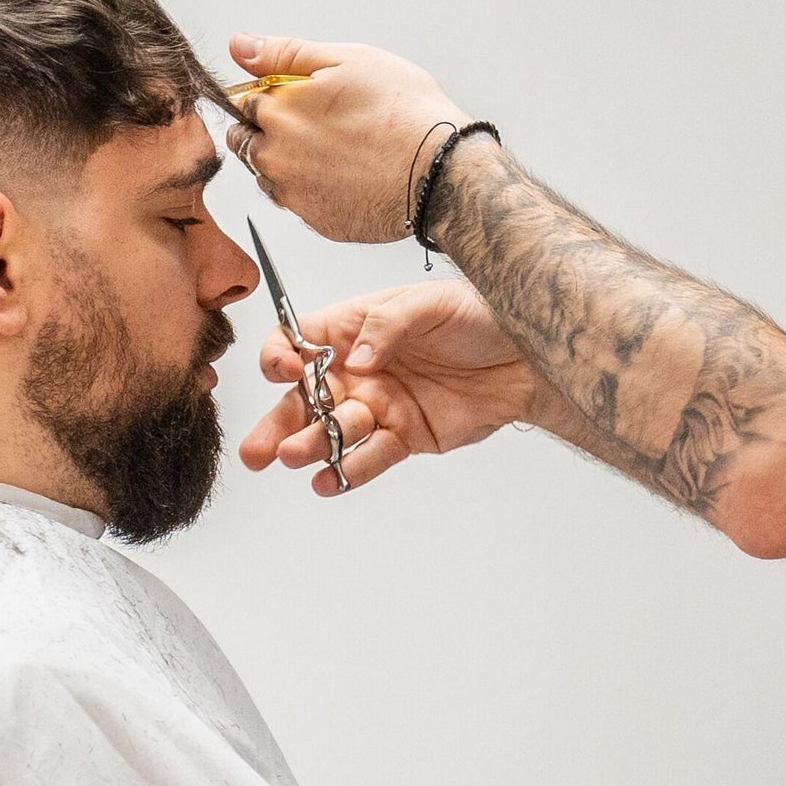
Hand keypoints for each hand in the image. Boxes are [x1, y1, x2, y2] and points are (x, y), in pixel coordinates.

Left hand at [222, 34, 466, 243]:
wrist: (447, 175)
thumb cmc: (409, 116)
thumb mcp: (351, 61)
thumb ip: (286, 53)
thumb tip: (240, 46)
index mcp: (278, 111)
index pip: (241, 101)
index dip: (271, 96)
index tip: (300, 100)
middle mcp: (276, 156)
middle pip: (248, 141)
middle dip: (270, 132)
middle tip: (321, 127)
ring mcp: (295, 194)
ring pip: (271, 175)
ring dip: (290, 164)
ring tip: (340, 154)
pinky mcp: (318, 222)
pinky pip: (301, 204)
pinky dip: (316, 191)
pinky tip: (350, 177)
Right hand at [238, 276, 549, 494]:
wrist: (529, 358)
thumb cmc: (480, 317)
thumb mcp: (431, 303)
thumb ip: (387, 325)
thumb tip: (357, 359)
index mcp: (353, 329)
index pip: (298, 343)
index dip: (281, 357)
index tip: (286, 370)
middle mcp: (357, 370)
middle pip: (304, 399)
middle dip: (277, 423)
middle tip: (256, 449)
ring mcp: (379, 405)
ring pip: (332, 432)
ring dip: (309, 446)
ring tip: (294, 458)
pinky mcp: (405, 436)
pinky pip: (371, 456)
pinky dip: (349, 471)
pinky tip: (329, 482)